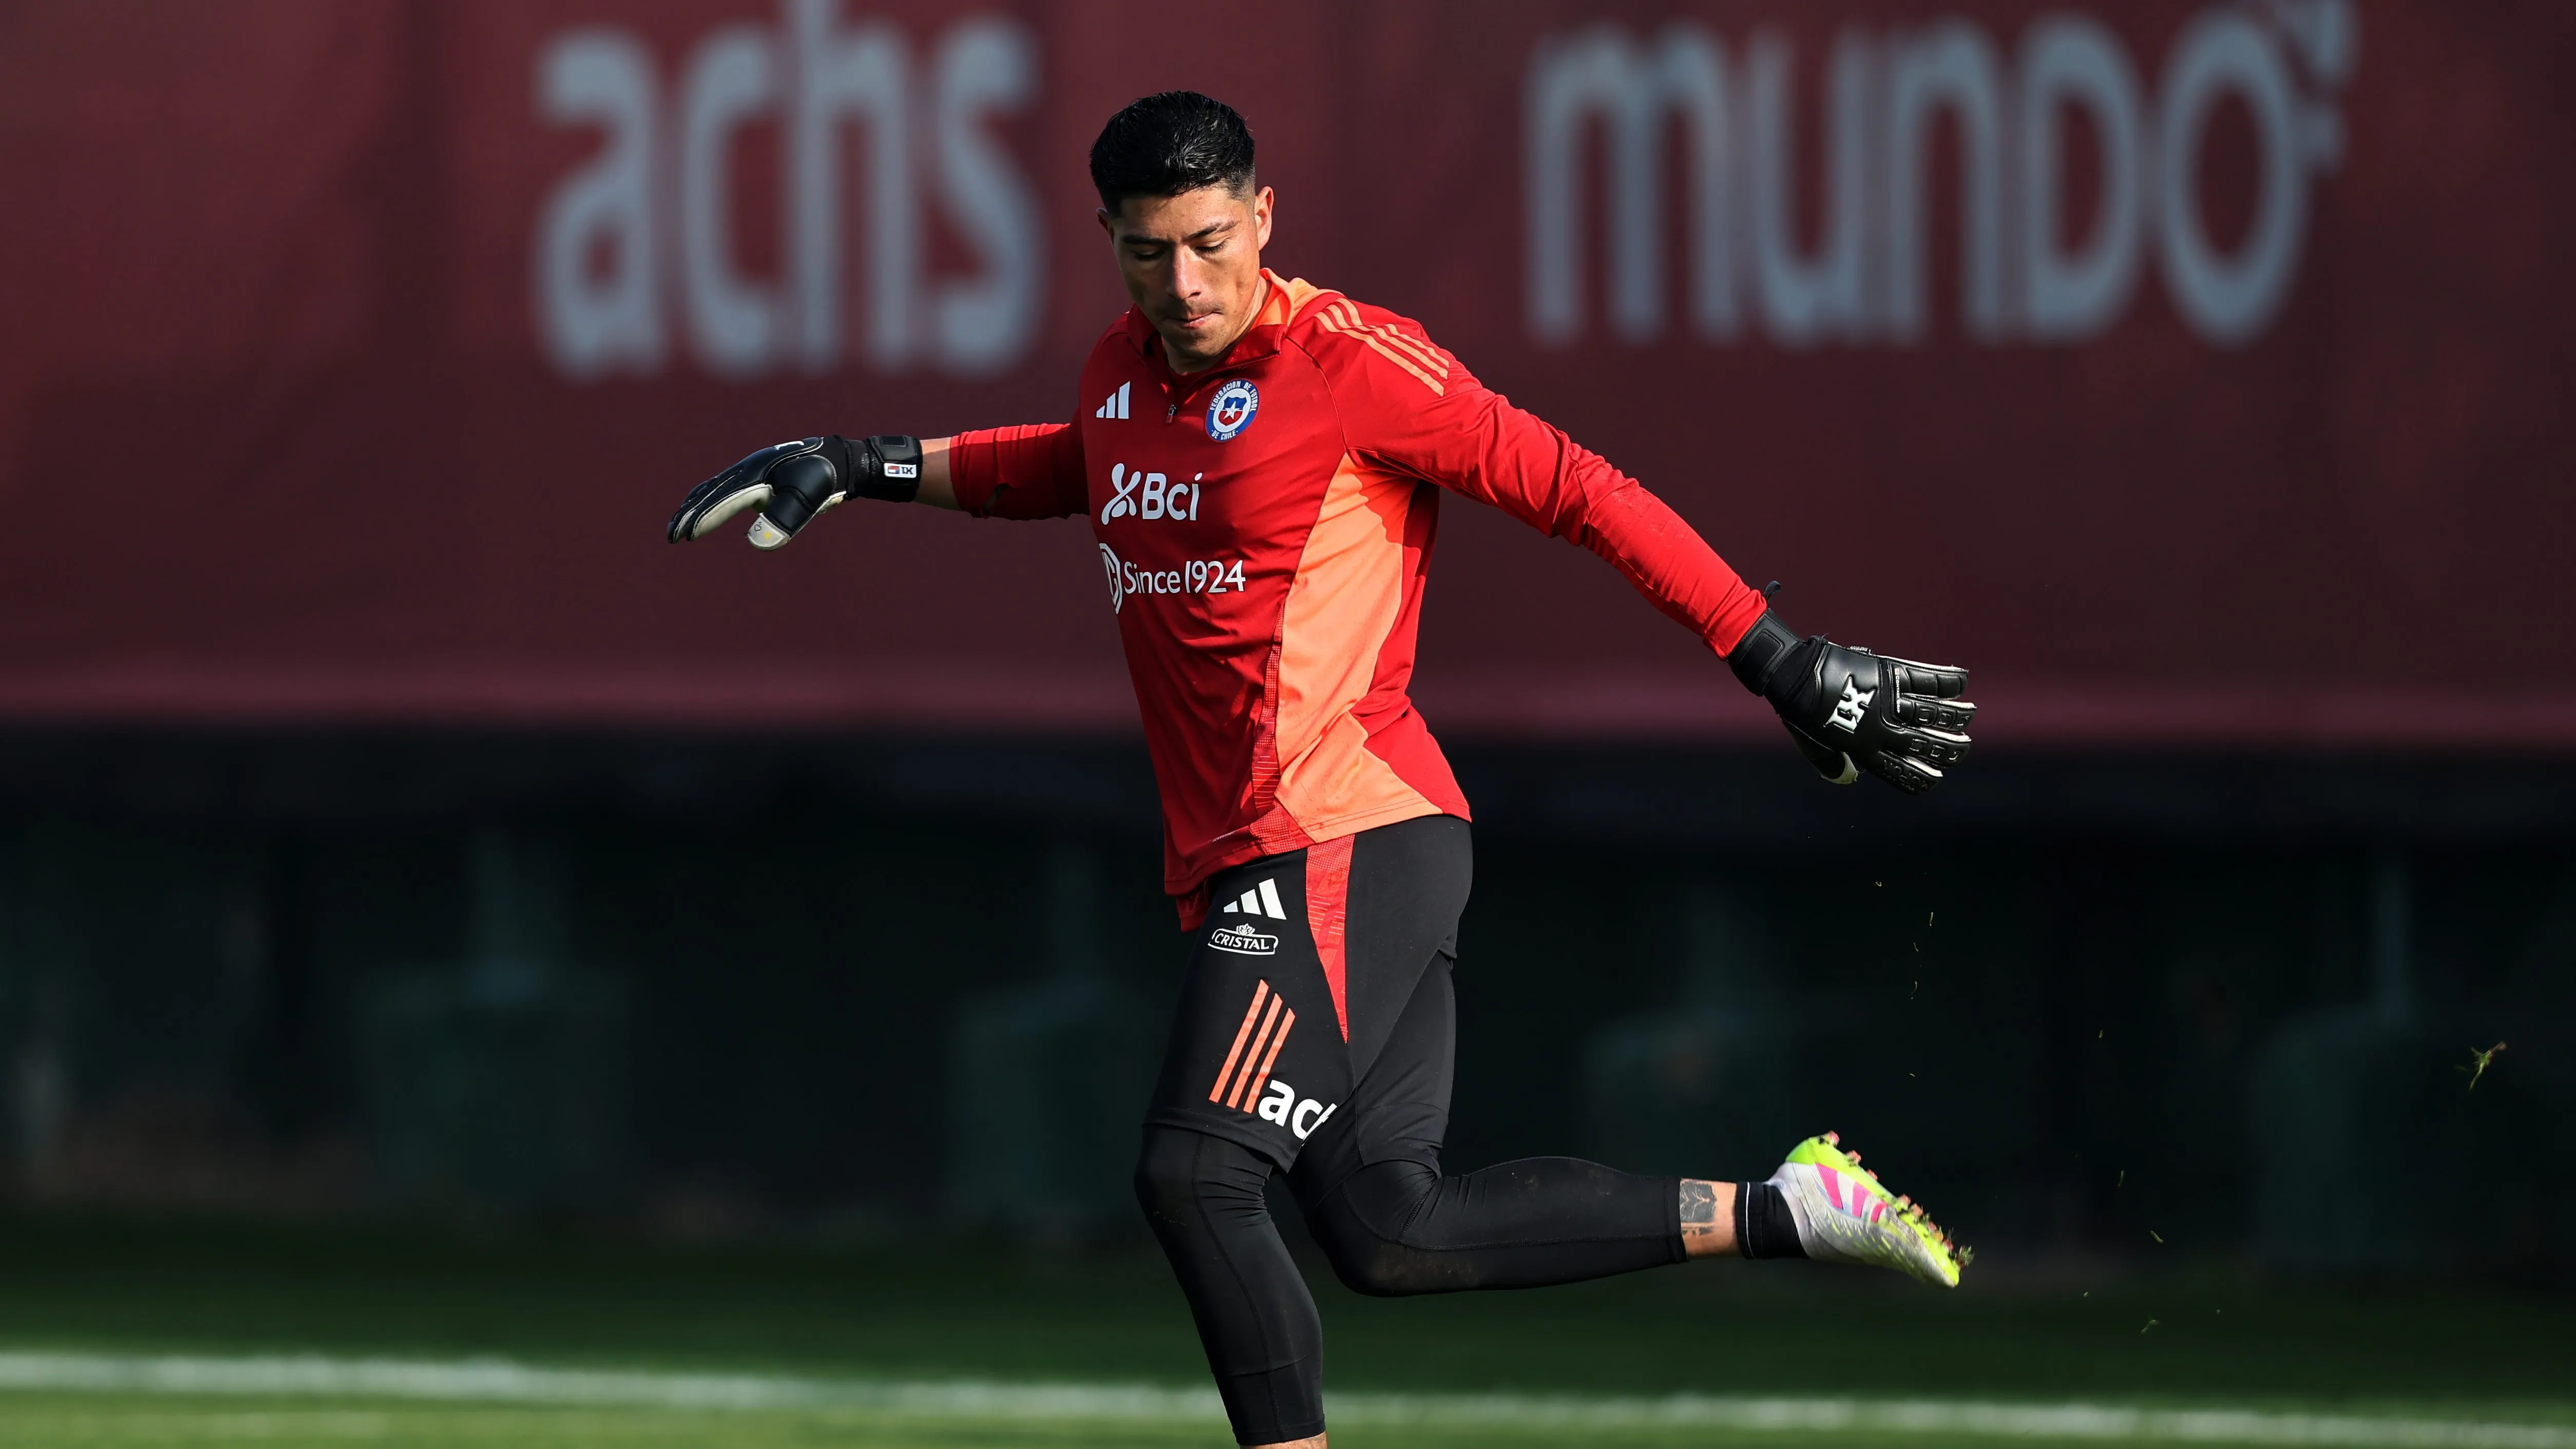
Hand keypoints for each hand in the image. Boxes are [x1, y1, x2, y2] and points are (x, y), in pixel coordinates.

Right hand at [666, 434, 921, 549]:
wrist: (841, 459)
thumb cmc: (825, 479)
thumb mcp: (808, 500)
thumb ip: (784, 519)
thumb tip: (756, 545)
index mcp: (753, 475)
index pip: (720, 501)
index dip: (701, 519)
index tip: (685, 537)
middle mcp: (746, 470)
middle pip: (708, 492)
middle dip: (688, 514)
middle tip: (671, 536)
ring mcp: (751, 471)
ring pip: (713, 489)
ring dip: (695, 506)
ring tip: (681, 525)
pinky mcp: (758, 476)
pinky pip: (725, 488)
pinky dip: (710, 500)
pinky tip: (711, 512)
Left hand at [1728, 604, 1973, 793]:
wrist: (1794, 677)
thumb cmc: (1801, 712)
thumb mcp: (1816, 745)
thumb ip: (1833, 763)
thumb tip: (1846, 776)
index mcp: (1865, 751)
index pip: (1904, 772)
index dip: (1925, 776)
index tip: (1939, 775)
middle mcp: (1883, 729)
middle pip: (1927, 744)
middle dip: (1951, 749)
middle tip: (1963, 747)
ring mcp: (1888, 701)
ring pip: (1934, 713)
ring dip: (1957, 716)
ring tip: (1968, 715)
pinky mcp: (1889, 673)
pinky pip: (1928, 678)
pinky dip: (1949, 679)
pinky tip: (1962, 680)